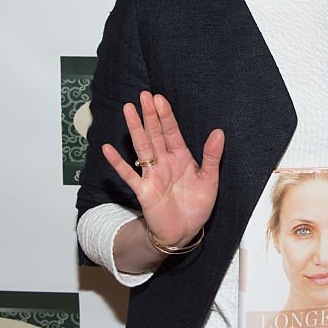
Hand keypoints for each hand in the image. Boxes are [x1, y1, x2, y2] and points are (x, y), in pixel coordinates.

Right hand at [102, 91, 223, 248]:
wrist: (184, 232)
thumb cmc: (196, 205)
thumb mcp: (210, 180)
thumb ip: (212, 156)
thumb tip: (219, 132)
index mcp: (181, 158)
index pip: (172, 132)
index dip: (166, 116)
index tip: (159, 99)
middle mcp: (164, 162)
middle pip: (155, 134)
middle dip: (150, 115)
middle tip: (143, 95)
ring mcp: (152, 175)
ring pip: (142, 147)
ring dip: (135, 129)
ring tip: (128, 109)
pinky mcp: (144, 190)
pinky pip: (128, 175)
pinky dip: (118, 163)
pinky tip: (108, 149)